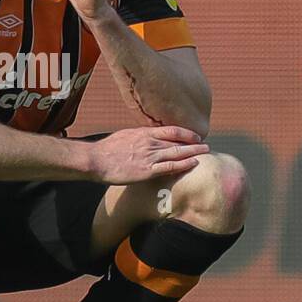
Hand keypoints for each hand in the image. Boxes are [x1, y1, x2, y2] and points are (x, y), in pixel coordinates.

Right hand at [90, 125, 209, 183]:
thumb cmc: (107, 149)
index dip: (186, 133)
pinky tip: (194, 164)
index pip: (171, 130)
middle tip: (206, 145)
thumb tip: (146, 136)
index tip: (195, 136)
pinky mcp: (147, 171)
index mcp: (144, 133)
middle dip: (194, 143)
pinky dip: (184, 164)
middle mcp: (150, 143)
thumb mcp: (124, 136)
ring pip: (177, 153)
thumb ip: (139, 136)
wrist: (96, 160)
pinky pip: (170, 167)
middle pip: (178, 141)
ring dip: (194, 152)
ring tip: (206, 153)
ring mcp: (149, 156)